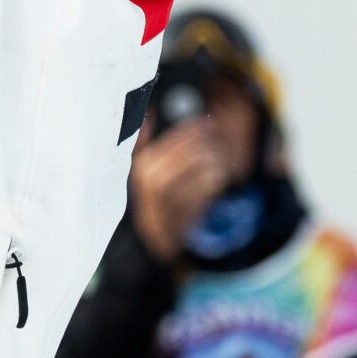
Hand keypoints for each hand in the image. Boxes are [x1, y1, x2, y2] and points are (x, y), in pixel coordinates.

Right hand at [128, 121, 234, 261]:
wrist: (150, 243)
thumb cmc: (148, 201)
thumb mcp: (137, 172)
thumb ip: (140, 143)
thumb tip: (147, 114)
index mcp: (144, 165)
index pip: (180, 136)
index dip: (199, 128)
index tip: (211, 125)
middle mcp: (155, 179)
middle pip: (199, 149)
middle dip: (213, 146)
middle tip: (218, 148)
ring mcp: (173, 195)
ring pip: (210, 165)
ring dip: (218, 165)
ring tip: (216, 169)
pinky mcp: (190, 209)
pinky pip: (214, 184)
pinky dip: (218, 182)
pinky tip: (214, 184)